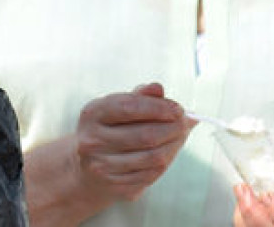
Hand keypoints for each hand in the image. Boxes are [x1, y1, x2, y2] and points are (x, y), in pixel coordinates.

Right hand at [73, 82, 193, 205]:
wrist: (87, 169)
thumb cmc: (110, 129)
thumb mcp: (117, 108)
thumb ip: (139, 96)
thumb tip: (158, 88)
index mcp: (92, 114)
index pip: (129, 107)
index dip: (158, 107)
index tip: (179, 109)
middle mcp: (93, 140)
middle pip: (145, 135)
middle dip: (173, 128)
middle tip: (186, 123)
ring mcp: (102, 166)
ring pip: (153, 157)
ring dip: (174, 145)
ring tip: (181, 136)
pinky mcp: (115, 185)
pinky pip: (151, 175)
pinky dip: (166, 162)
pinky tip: (169, 152)